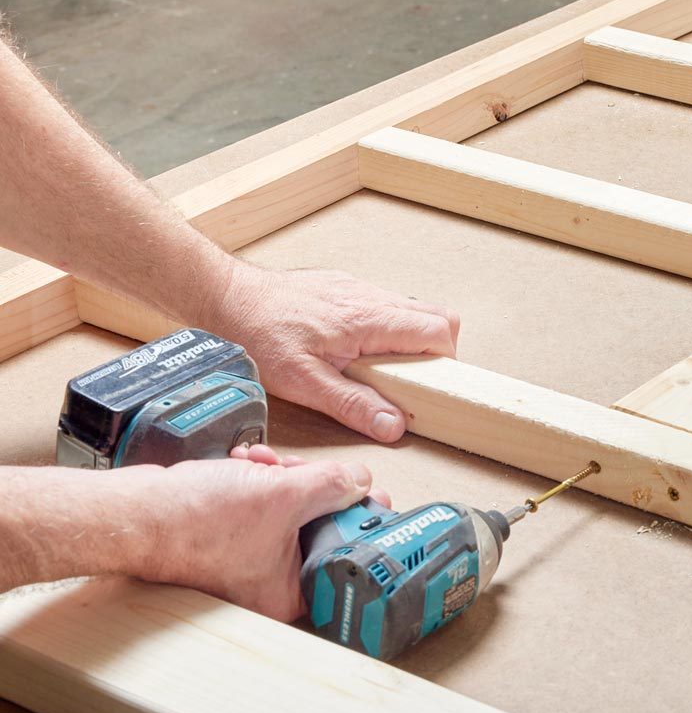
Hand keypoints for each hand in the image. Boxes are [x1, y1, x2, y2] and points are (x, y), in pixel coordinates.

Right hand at [125, 450, 384, 620]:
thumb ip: (331, 485)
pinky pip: (265, 504)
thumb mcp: (282, 495)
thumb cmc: (196, 521)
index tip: (369, 496)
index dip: (359, 522)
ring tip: (267, 464)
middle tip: (307, 472)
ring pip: (292, 510)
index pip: (346, 558)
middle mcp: (271, 583)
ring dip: (286, 477)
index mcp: (289, 593)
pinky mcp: (233, 535)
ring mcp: (250, 558)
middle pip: (321, 528)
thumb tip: (360, 480)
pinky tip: (248, 464)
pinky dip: (261, 480)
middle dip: (315, 489)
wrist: (136, 510)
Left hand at [207, 264, 459, 442]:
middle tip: (412, 381)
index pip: (438, 329)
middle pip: (437, 316)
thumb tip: (392, 424)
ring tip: (382, 369)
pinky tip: (357, 350)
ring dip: (410, 340)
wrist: (226, 296)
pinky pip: (385, 305)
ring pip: (412, 309)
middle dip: (436, 350)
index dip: (444, 360)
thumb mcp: (303, 382)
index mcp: (368, 319)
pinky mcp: (344, 287)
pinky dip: (387, 329)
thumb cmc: (258, 334)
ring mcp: (358, 289)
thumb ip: (352, 403)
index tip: (430, 386)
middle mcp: (369, 297)